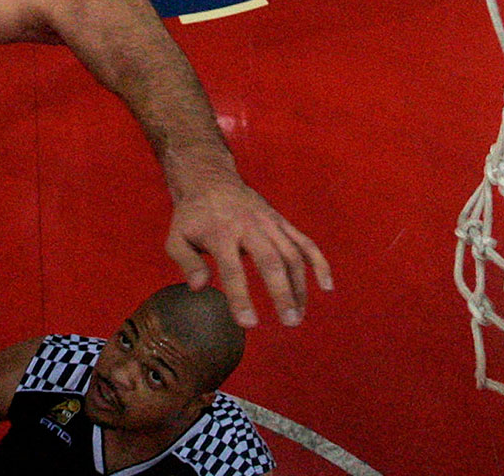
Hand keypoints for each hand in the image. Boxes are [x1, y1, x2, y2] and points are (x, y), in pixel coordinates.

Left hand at [165, 174, 332, 327]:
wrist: (210, 179)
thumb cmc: (193, 216)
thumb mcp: (176, 237)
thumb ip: (186, 262)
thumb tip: (199, 287)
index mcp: (221, 233)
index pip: (232, 270)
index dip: (241, 298)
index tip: (249, 324)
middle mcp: (249, 227)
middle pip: (271, 261)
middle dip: (283, 293)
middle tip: (290, 322)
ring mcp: (269, 223)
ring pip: (291, 254)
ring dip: (299, 285)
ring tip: (298, 315)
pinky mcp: (281, 221)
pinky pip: (305, 242)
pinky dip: (319, 262)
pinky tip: (326, 286)